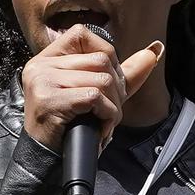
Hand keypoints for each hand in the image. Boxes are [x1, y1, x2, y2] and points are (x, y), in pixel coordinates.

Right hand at [18, 24, 162, 153]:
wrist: (46, 159)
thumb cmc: (68, 128)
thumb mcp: (96, 95)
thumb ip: (122, 73)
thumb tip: (153, 52)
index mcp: (47, 59)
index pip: (83, 34)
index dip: (106, 56)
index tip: (108, 84)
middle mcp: (41, 66)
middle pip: (99, 59)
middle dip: (116, 88)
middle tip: (109, 110)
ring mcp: (43, 81)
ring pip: (101, 79)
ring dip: (113, 106)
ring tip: (105, 122)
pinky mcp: (50, 99)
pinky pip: (95, 97)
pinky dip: (107, 115)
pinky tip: (100, 128)